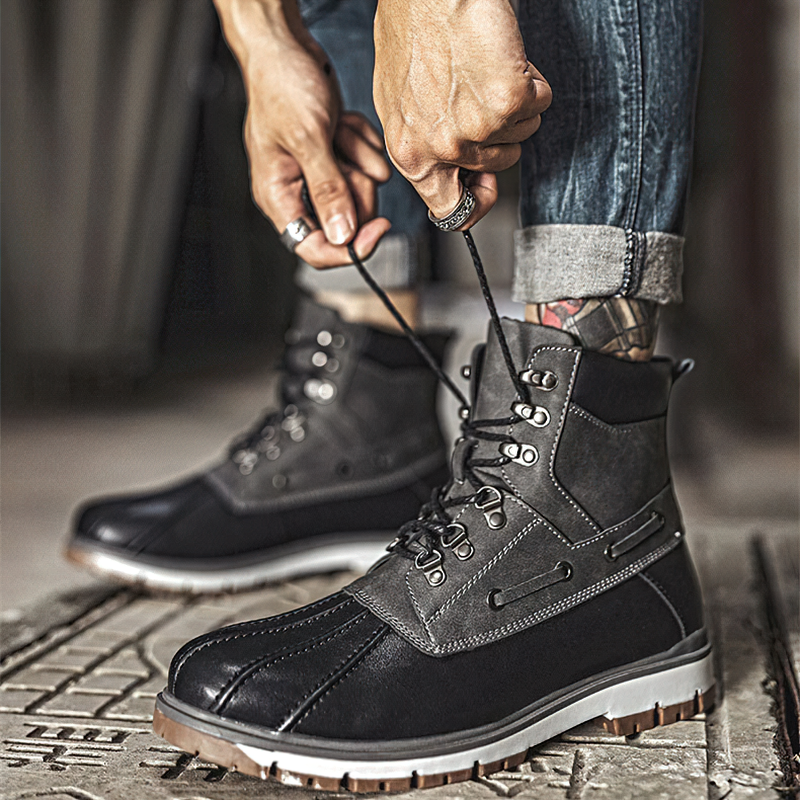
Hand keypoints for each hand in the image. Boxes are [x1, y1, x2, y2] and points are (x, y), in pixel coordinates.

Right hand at [214, 0, 391, 265]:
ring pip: (360, 192)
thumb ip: (327, 190)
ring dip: (359, 157)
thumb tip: (342, 235)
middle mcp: (297, 192)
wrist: (286, 46)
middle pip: (346, 222)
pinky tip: (343, 123)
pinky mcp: (336, 158)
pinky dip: (362, 143)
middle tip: (347, 157)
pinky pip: (366, 166)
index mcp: (278, 197)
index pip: (313, 248)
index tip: (379, 228)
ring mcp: (318, 175)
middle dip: (356, 187)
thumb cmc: (281, 85)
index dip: (348, 248)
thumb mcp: (308, 138)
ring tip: (338, 128)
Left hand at [373, 0, 550, 226]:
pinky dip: (531, 78)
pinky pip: (539, 101)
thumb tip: (456, 175)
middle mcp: (442, 148)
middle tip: (479, 93)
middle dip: (500, 131)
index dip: (475, 202)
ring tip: (485, 68)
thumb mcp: (401, 103)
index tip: (486, 188)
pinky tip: (503, 57)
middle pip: (499, 163)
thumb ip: (426, 145)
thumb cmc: (413, 28)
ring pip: (522, 131)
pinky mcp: (509, 101)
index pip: (449, 209)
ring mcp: (477, 127)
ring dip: (514, 102)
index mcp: (411, 153)